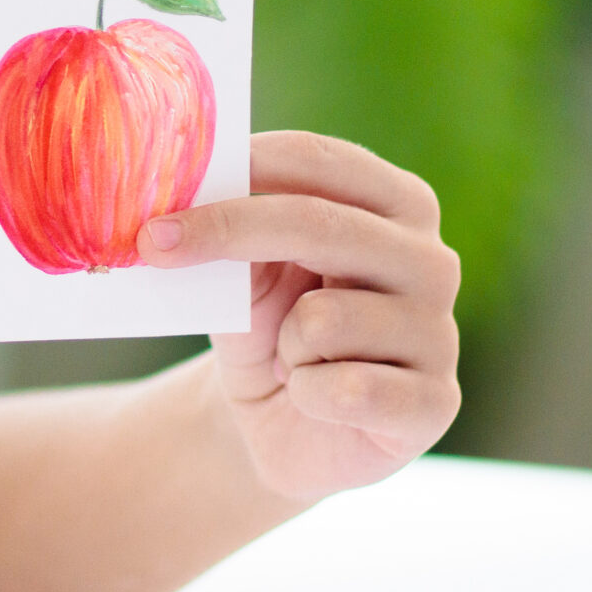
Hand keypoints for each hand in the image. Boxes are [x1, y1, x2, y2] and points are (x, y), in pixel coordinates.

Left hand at [137, 132, 460, 502]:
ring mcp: (440, 334)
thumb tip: (183, 212)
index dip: (244, 164)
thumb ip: (233, 237)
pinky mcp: (434, 404)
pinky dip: (306, 395)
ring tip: (294, 361)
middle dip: (226, 231)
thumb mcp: (245, 276)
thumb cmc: (272, 334)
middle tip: (151, 243)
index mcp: (397, 205)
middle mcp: (432, 260)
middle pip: (319, 224)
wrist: (287, 430)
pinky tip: (314, 400)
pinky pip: (345, 390)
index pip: (319, 162)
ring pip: (323, 320)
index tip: (172, 175)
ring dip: (282, 347)